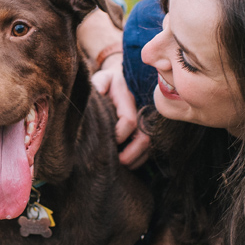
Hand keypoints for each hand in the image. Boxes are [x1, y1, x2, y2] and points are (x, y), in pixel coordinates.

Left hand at [92, 54, 149, 168]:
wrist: (122, 78)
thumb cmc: (108, 81)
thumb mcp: (102, 78)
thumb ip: (98, 83)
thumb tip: (96, 93)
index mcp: (127, 100)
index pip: (129, 121)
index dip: (118, 135)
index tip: (105, 141)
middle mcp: (140, 113)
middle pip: (144, 138)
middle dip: (131, 154)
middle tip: (116, 162)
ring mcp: (144, 122)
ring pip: (148, 146)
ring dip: (135, 159)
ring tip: (120, 166)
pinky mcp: (145, 130)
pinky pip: (148, 149)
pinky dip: (138, 160)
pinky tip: (126, 164)